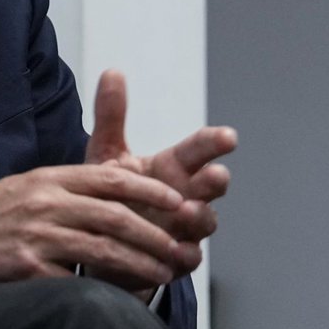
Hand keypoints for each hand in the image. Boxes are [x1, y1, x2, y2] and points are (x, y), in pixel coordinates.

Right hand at [0, 163, 190, 304]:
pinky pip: (76, 280)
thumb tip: (108, 193)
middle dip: (156, 232)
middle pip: (116, 214)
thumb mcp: (22, 190)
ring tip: (165, 273)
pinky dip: (104, 289)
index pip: (110, 177)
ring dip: (142, 263)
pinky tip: (122, 296)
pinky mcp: (26, 268)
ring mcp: (35, 235)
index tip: (178, 201)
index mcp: (46, 178)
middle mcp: (43, 201)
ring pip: (104, 248)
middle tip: (182, 245)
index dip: (150, 190)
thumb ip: (62, 190)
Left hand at [84, 69, 236, 281]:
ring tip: (187, 211)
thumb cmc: (113, 191)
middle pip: (211, 186)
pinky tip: (178, 252)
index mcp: (172, 166)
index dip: (213, 142)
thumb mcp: (108, 152)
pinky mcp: (174, 256)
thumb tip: (113, 71)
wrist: (101, 237)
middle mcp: (185, 194)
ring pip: (205, 221)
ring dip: (200, 216)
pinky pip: (188, 257)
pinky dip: (185, 254)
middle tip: (214, 175)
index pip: (198, 150)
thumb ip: (112, 116)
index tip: (227, 135)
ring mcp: (184, 227)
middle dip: (215, 180)